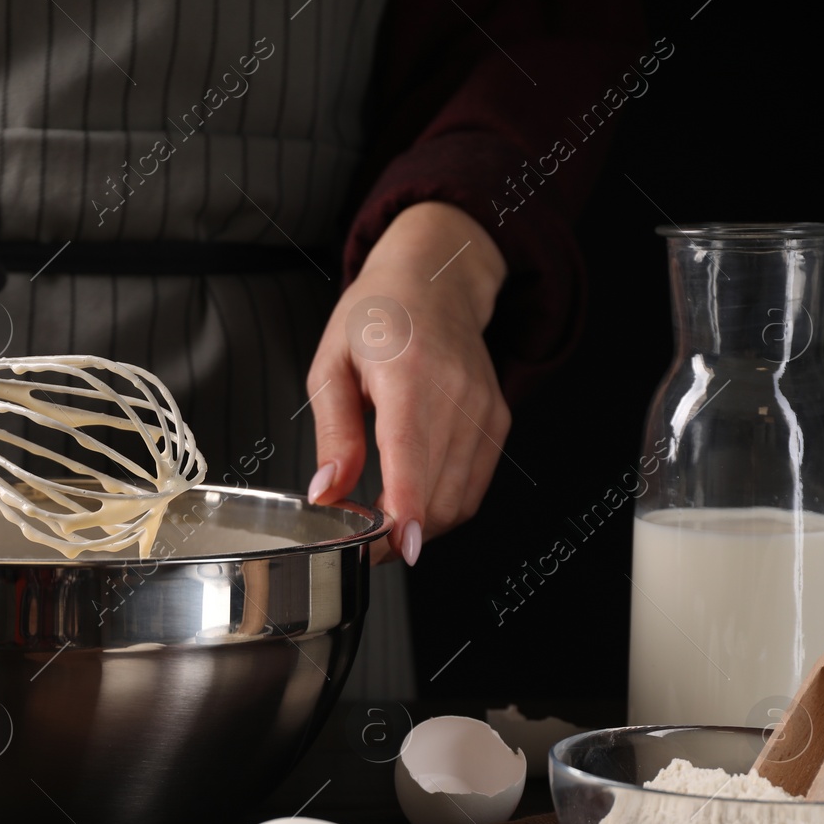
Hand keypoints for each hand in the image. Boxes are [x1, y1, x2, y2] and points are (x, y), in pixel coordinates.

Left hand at [306, 202, 509, 564]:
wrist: (436, 278)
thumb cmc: (378, 313)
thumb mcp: (331, 365)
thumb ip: (332, 433)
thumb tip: (327, 493)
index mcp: (408, 372)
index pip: (412, 453)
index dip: (408, 507)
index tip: (399, 545)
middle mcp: (456, 393)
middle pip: (438, 491)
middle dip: (399, 534)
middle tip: (360, 544)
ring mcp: (483, 409)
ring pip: (459, 499)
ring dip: (421, 527)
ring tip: (381, 527)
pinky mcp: (496, 421)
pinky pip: (474, 487)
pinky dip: (443, 508)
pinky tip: (413, 503)